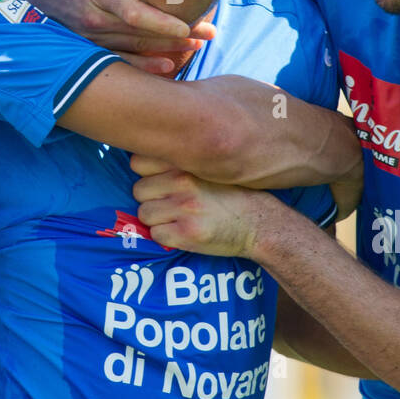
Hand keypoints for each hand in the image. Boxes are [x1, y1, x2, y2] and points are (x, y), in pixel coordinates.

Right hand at [15, 0, 214, 74]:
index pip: (132, 12)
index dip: (159, 23)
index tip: (186, 28)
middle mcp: (95, 20)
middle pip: (142, 34)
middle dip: (178, 36)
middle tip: (210, 33)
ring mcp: (92, 38)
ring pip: (135, 49)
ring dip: (169, 49)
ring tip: (200, 45)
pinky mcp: (91, 47)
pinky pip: (121, 61)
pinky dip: (145, 66)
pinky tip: (170, 67)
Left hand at [133, 168, 273, 256]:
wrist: (261, 224)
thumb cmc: (233, 194)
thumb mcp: (209, 167)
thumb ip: (180, 163)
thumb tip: (139, 161)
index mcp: (186, 162)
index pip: (139, 162)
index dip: (146, 173)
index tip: (157, 179)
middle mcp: (182, 183)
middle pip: (138, 190)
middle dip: (151, 198)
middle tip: (171, 203)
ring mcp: (184, 209)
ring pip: (144, 214)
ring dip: (157, 219)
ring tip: (178, 218)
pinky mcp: (186, 234)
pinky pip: (155, 235)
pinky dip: (166, 236)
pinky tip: (183, 232)